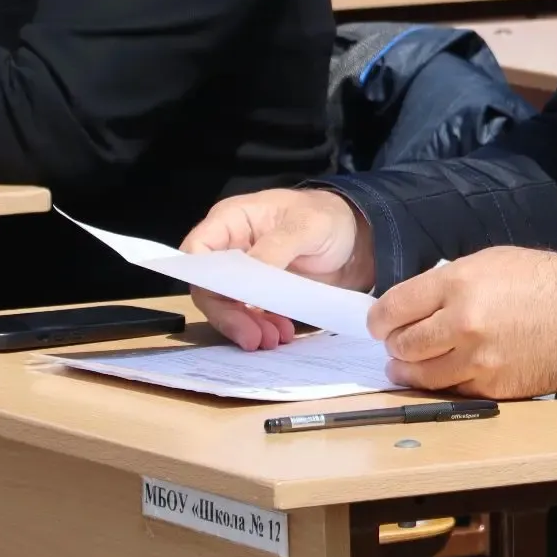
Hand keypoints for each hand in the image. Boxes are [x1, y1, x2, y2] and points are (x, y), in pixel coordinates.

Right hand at [181, 190, 375, 348]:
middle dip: (229, 314)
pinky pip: (250, 314)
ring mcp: (246, 272)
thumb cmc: (330, 217)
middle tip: (253, 337)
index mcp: (232, 220)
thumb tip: (246, 277)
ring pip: (229, 305)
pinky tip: (281, 334)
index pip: (197, 251)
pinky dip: (262, 326)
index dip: (202, 278)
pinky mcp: (262, 292)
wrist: (360, 237)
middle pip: (210, 286)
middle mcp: (232, 246)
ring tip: (272, 340)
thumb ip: (275, 248)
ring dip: (246, 325)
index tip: (224, 305)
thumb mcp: (307, 226)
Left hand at [368, 247, 556, 398]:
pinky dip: (439, 383)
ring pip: (419, 375)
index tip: (379, 323)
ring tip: (406, 364)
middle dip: (394, 344)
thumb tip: (408, 306)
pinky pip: (449, 391)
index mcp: (458, 285)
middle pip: (402, 344)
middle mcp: (462, 324)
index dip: (378, 319)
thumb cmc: (536, 281)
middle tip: (397, 342)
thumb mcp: (486, 262)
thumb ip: (444, 283)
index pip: (393, 308)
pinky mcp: (491, 387)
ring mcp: (477, 360)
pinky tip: (440, 373)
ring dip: (407, 369)